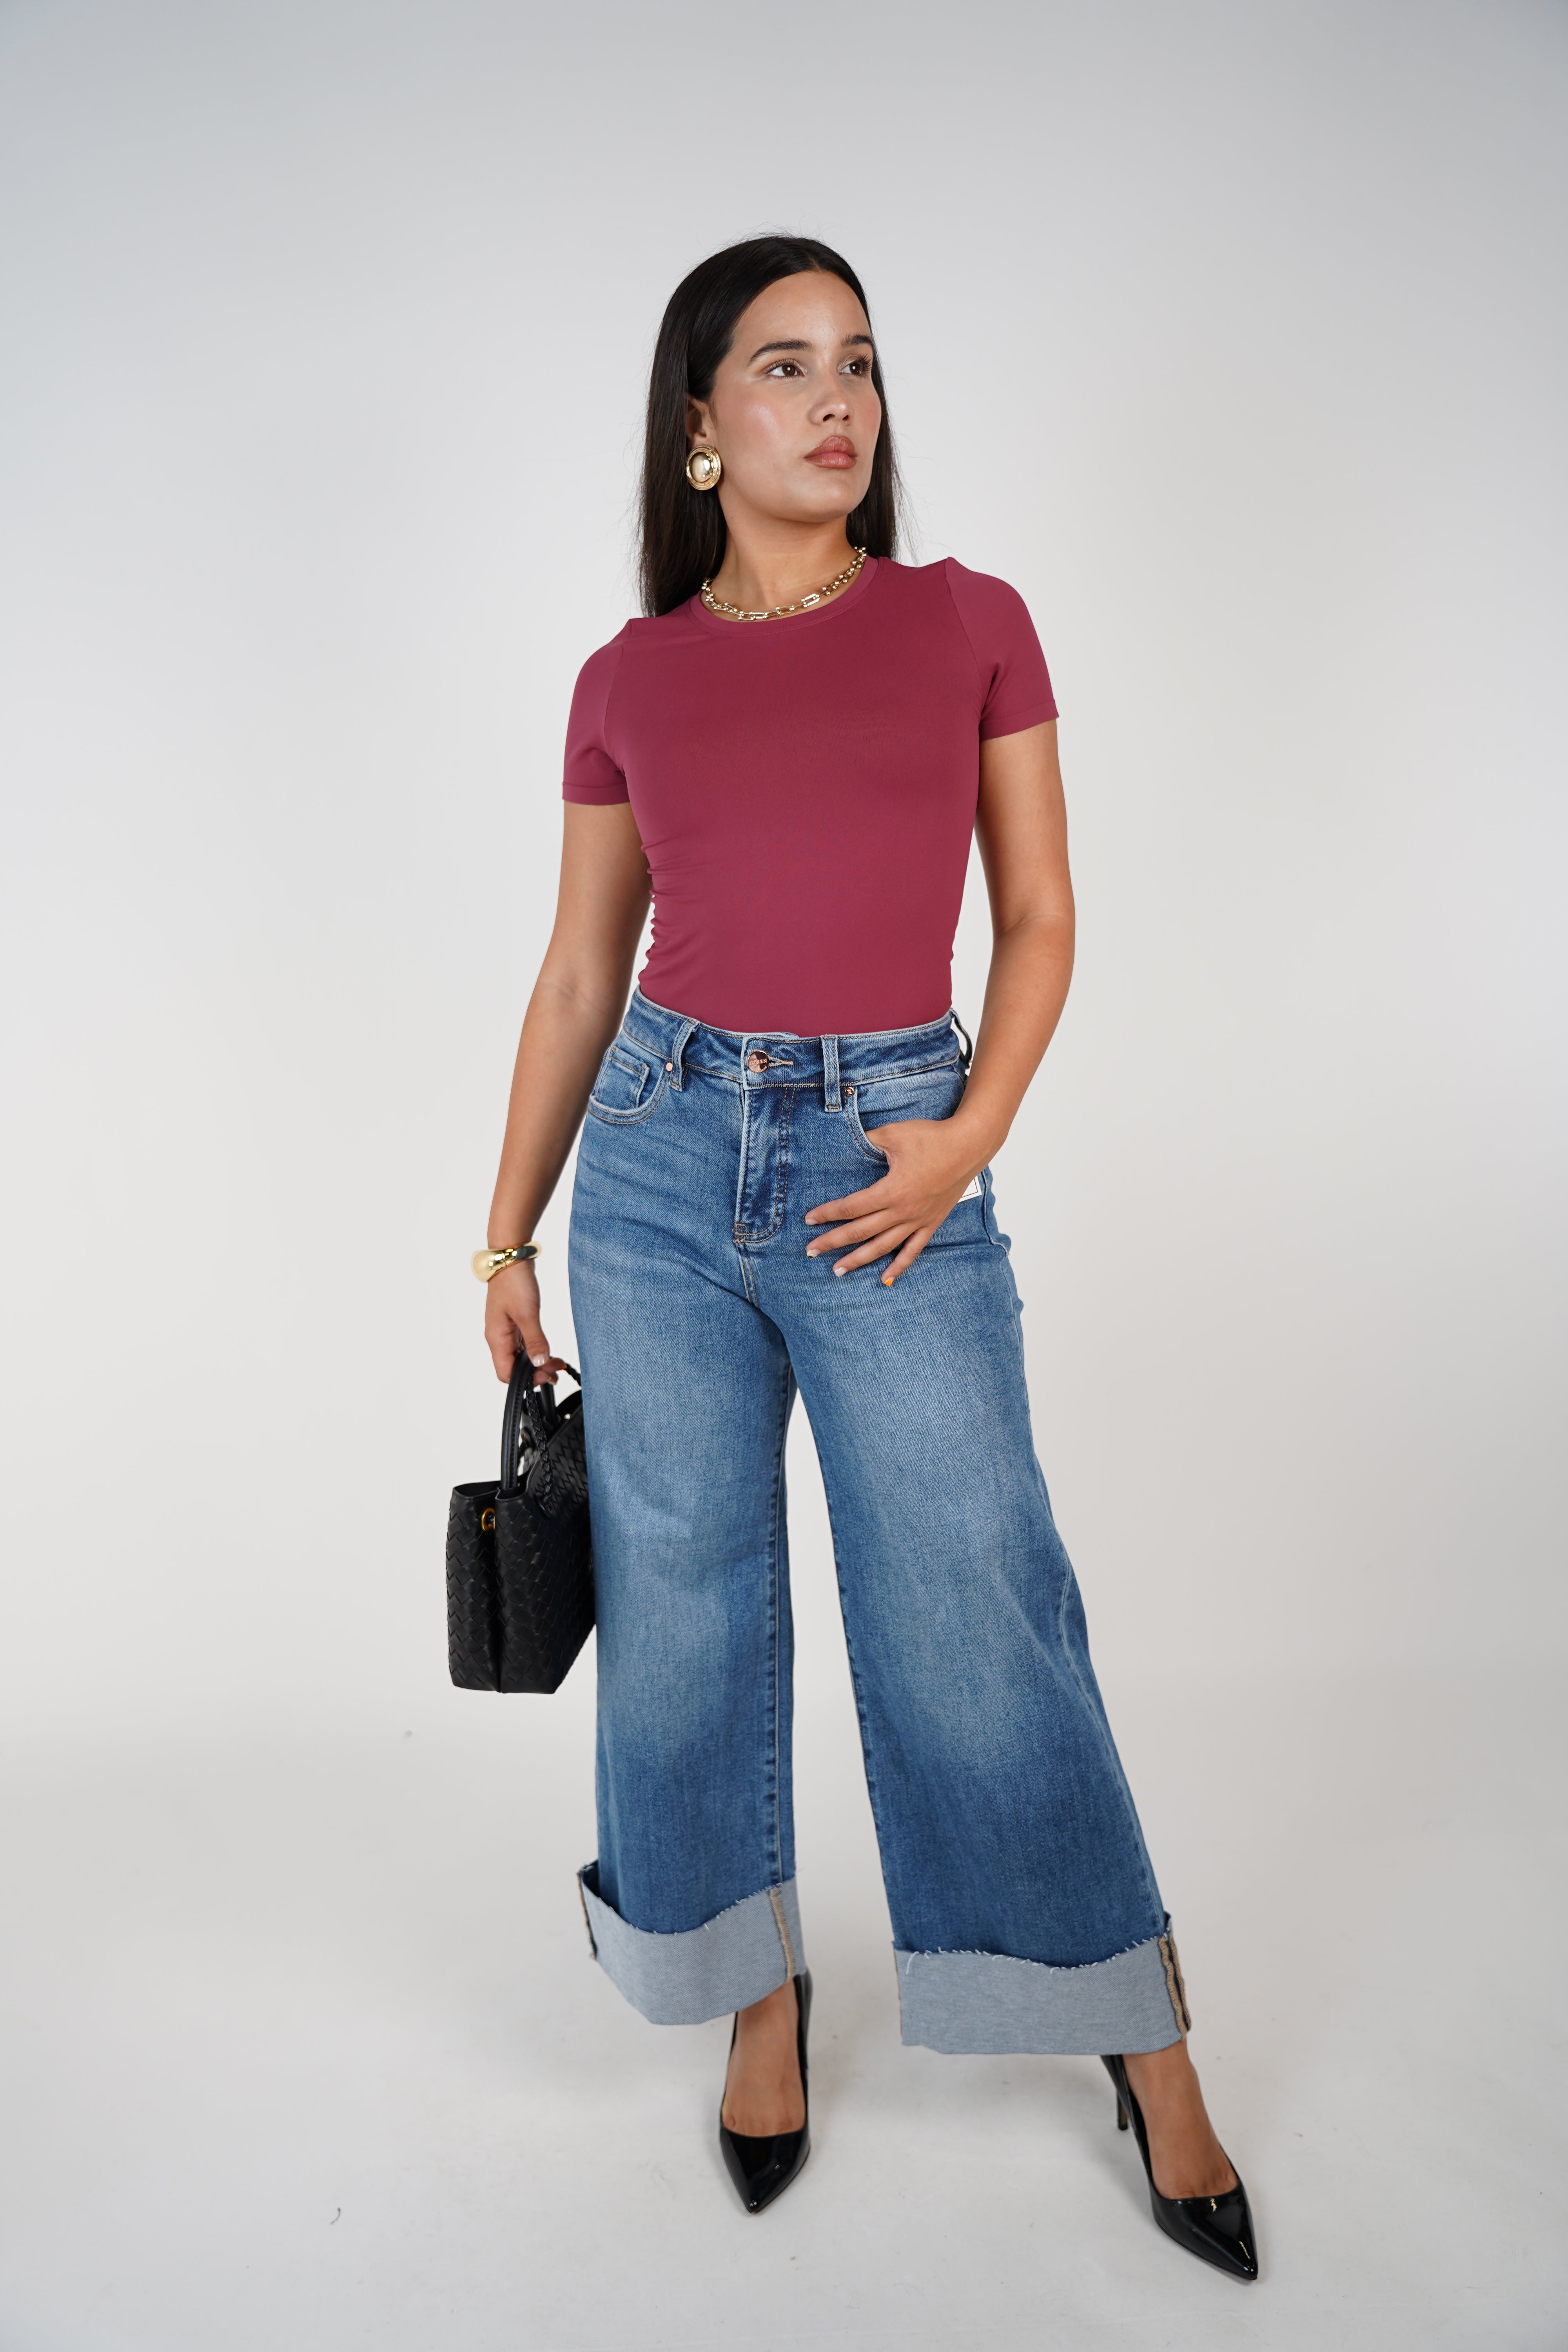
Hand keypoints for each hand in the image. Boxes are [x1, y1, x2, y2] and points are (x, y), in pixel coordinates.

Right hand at [483, 1260, 567, 1384]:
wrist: (512, 1257)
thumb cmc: (514, 1281)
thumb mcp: (527, 1313)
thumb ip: (534, 1341)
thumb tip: (539, 1363)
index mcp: (496, 1338)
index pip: (505, 1374)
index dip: (526, 1379)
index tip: (547, 1373)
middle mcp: (498, 1338)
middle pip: (513, 1368)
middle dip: (535, 1372)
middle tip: (556, 1369)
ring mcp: (506, 1330)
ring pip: (519, 1357)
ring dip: (537, 1362)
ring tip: (556, 1363)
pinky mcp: (513, 1323)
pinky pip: (523, 1345)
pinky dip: (535, 1350)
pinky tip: (548, 1350)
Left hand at [804, 1115, 985, 1284]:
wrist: (969, 1146)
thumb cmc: (932, 1137)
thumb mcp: (893, 1134)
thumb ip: (867, 1140)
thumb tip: (848, 1141)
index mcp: (891, 1191)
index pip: (852, 1207)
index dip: (828, 1213)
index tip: (809, 1219)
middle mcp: (903, 1211)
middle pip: (861, 1231)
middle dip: (833, 1242)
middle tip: (811, 1252)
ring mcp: (918, 1220)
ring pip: (883, 1247)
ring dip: (859, 1260)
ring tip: (838, 1271)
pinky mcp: (931, 1223)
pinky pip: (913, 1250)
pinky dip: (899, 1266)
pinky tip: (885, 1279)